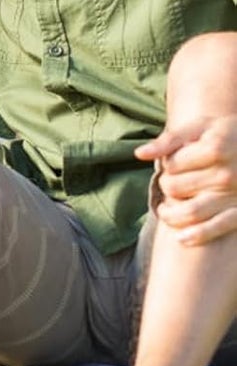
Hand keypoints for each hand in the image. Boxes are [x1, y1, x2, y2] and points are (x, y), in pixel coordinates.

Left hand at [136, 115, 236, 245]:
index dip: (165, 165)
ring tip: (164, 211)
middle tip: (169, 183)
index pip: (171, 165)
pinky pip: (219, 226)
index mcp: (215, 149)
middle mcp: (226, 174)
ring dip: (171, 215)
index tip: (171, 163)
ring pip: (190, 212)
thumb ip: (169, 140)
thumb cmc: (227, 133)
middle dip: (166, 187)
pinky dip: (197, 235)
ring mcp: (235, 194)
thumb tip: (139, 154)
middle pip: (176, 188)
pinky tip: (181, 238)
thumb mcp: (201, 127)